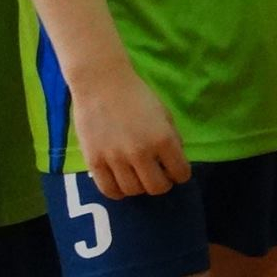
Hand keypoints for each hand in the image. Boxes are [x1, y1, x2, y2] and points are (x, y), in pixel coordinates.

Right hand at [70, 63, 189, 198]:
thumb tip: (175, 161)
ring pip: (133, 191)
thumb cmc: (137, 95)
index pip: (180, 173)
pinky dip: (118, 192)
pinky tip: (121, 183)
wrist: (102, 84)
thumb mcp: (164, 114)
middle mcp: (141, 153)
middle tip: (158, 176)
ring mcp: (116, 159)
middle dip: (162, 184)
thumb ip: (172, 139)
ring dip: (140, 187)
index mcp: (163, 139)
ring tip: (139, 177)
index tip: (176, 172)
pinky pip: (109, 190)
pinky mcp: (94, 162)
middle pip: (157, 188)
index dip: (181, 175)